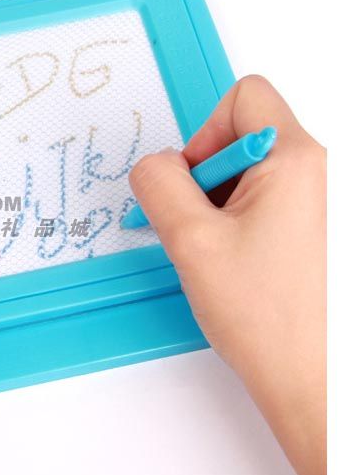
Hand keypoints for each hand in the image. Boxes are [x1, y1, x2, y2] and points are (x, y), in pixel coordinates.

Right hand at [128, 75, 325, 474]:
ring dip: (220, 203)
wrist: (314, 379)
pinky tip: (235, 261)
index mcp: (296, 160)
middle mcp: (318, 172)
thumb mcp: (191, 240)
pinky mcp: (315, 226)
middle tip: (202, 225)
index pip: (245, 95)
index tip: (195, 181)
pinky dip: (237, 221)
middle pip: (244, 134)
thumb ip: (159, 184)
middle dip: (207, 175)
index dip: (205, 132)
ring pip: (250, 170)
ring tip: (220, 252)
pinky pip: (265, 199)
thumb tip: (152, 164)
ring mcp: (320, 201)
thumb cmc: (270, 317)